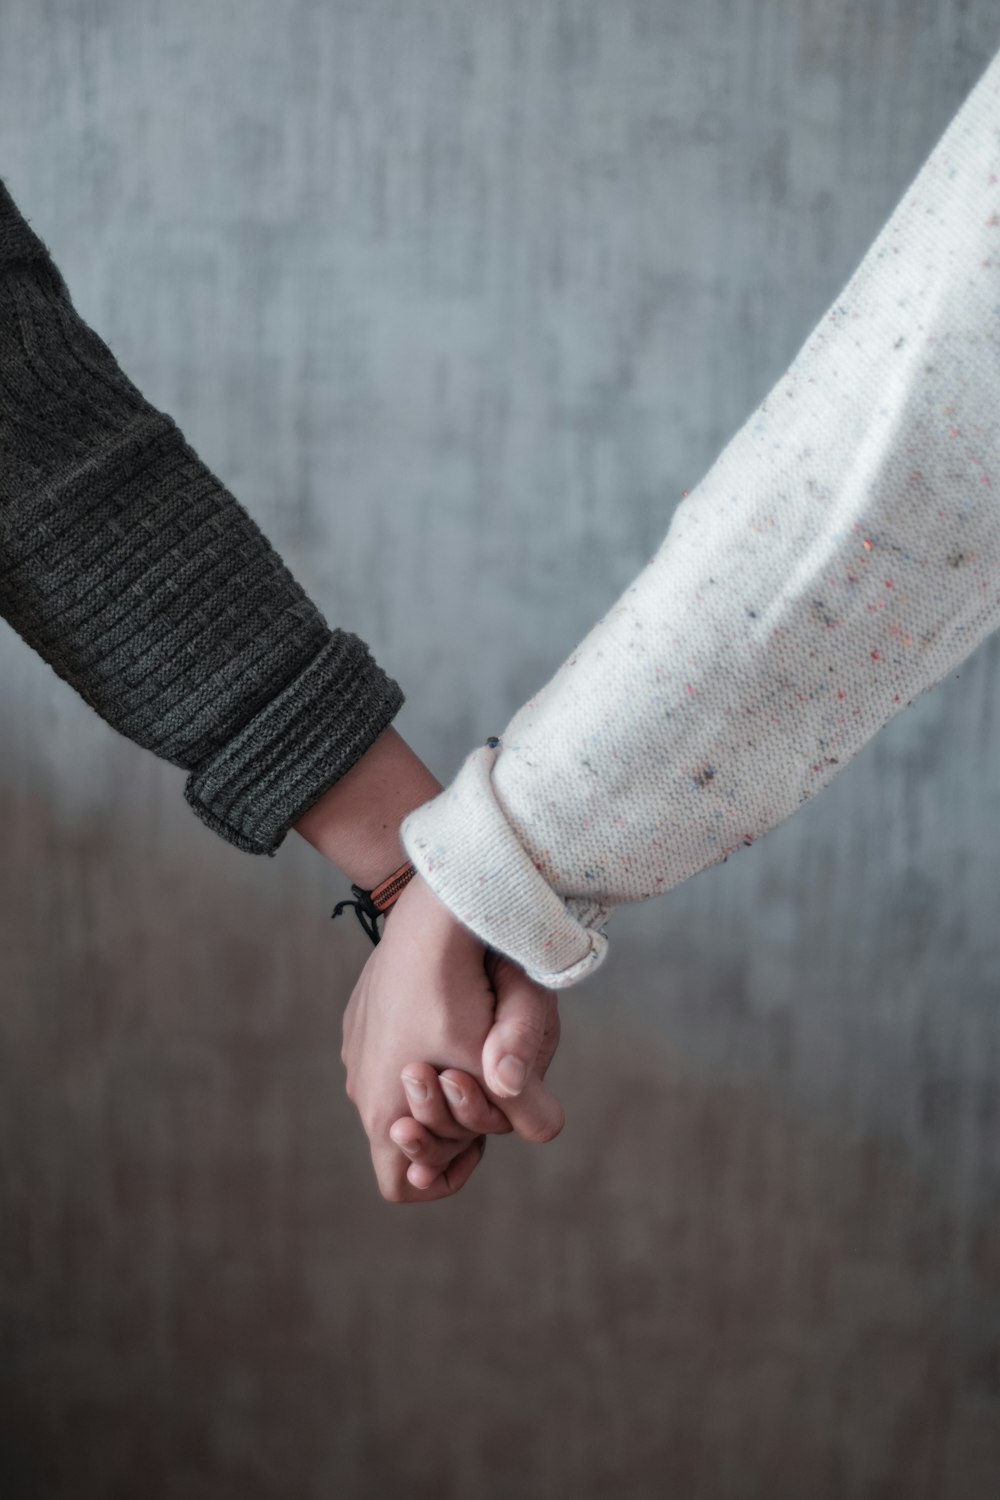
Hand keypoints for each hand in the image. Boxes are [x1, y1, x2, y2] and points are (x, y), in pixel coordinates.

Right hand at [342, 875, 563, 1202]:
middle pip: (403, 1137)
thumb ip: (528, 1106)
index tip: (477, 1149)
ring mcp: (356, 1049)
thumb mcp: (500, 1058)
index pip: (400, 1186)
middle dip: (447, 1126)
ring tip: (469, 1051)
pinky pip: (387, 1052)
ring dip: (435, 1087)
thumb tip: (547, 1131)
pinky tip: (449, 1016)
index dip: (443, 1179)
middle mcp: (360, 1087)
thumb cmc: (460, 992)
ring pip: (396, 1092)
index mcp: (383, 1111)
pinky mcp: (361, 1017)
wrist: (428, 914)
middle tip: (481, 1091)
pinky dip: (419, 1050)